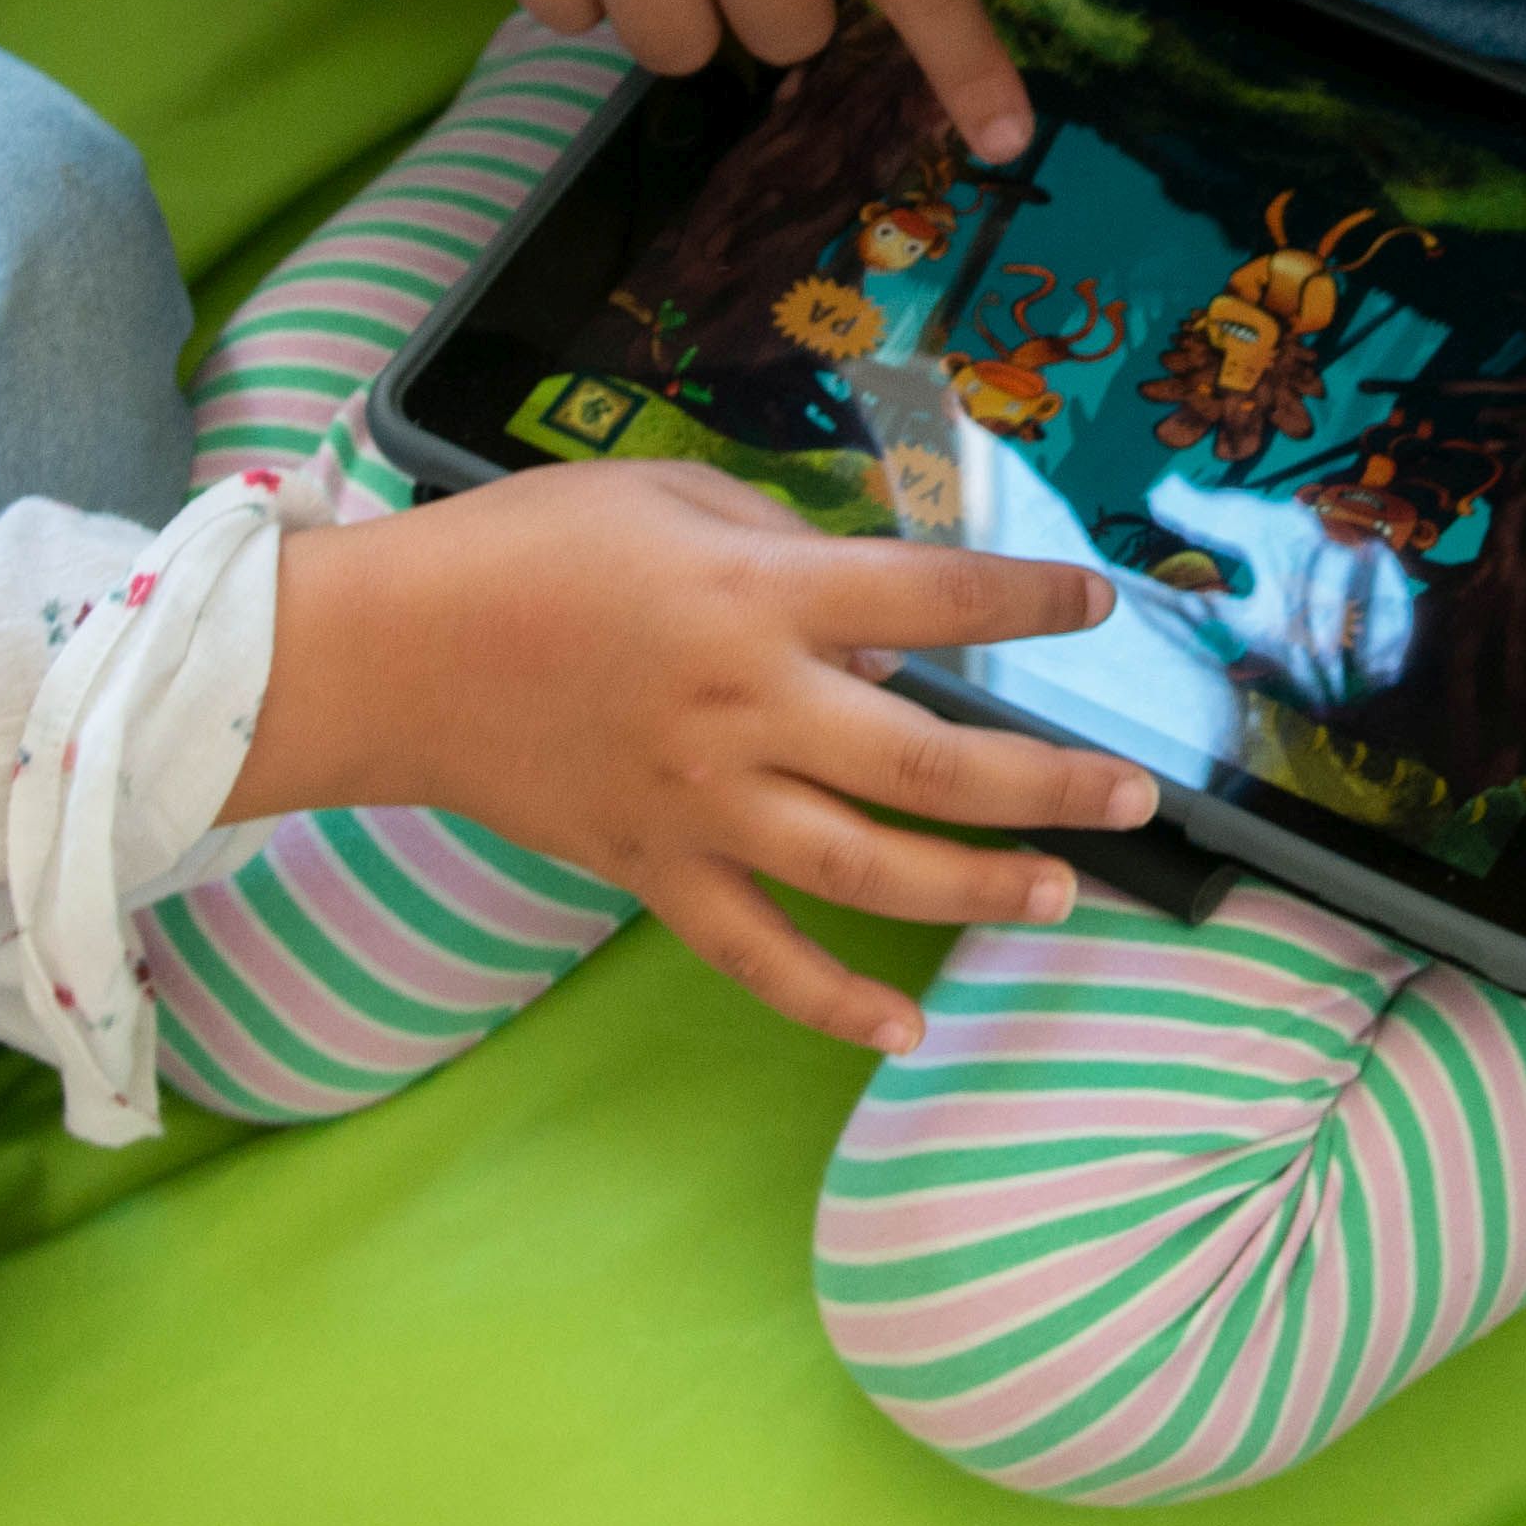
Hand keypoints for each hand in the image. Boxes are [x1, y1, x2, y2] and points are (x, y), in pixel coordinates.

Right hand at [245, 465, 1157, 1052]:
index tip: (1101, 606)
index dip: (1027, 600)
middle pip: (930, 764)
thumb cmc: (528, 550)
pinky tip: (903, 1028)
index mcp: (759, 598)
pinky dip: (831, 1000)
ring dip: (976, 890)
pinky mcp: (655, 870)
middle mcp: (748, 710)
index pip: (932, 597)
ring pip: (867, 869)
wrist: (393, 653)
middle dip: (1047, 784)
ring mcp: (703, 804)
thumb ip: (787, 548)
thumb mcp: (670, 497)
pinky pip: (757, 953)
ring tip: (1059, 897)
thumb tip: (884, 635)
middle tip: (1132, 797)